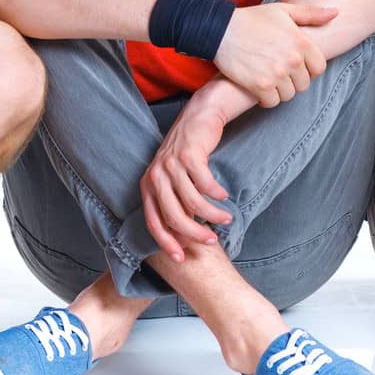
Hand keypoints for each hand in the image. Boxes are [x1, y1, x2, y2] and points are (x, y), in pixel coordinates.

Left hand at [141, 96, 231, 260]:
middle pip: (174, 216)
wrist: (199, 116)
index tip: (182, 258)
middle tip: (211, 240)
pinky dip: (216, 194)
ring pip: (192, 202)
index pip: (154, 222)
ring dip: (212, 214)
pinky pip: (205, 184)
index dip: (167, 242)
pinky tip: (224, 196)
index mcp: (148, 185)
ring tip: (226, 218)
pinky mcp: (188, 154)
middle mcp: (155, 176)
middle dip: (194, 234)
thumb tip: (185, 236)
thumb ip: (175, 203)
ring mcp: (171, 164)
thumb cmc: (188, 154)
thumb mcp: (174, 179)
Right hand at [213, 2, 334, 106]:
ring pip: (288, 95)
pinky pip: (272, 102)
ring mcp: (276, 74)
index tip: (295, 65)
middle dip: (292, 80)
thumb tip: (336, 12)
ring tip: (268, 78)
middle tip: (278, 71)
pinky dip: (266, 99)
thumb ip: (311, 14)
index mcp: (302, 42)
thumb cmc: (252, 19)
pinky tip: (259, 87)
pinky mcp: (259, 85)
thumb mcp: (283, 11)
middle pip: (303, 84)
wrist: (220, 29)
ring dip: (279, 90)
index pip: (319, 68)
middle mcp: (292, 59)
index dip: (308, 68)